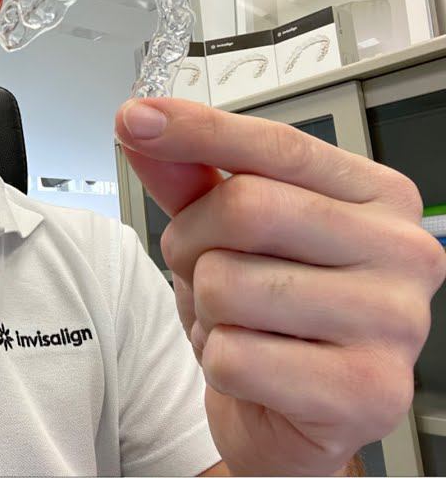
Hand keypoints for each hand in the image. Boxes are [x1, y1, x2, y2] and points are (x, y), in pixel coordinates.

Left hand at [115, 97, 444, 475]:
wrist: (291, 422)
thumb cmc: (269, 318)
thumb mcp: (224, 235)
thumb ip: (189, 176)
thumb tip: (140, 122)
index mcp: (381, 198)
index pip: (277, 146)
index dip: (198, 130)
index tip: (134, 118)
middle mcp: (405, 252)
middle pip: (244, 207)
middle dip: (192, 244)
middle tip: (207, 274)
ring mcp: (395, 324)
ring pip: (227, 284)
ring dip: (206, 312)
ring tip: (241, 328)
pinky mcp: (368, 393)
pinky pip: (233, 357)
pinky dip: (219, 366)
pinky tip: (256, 373)